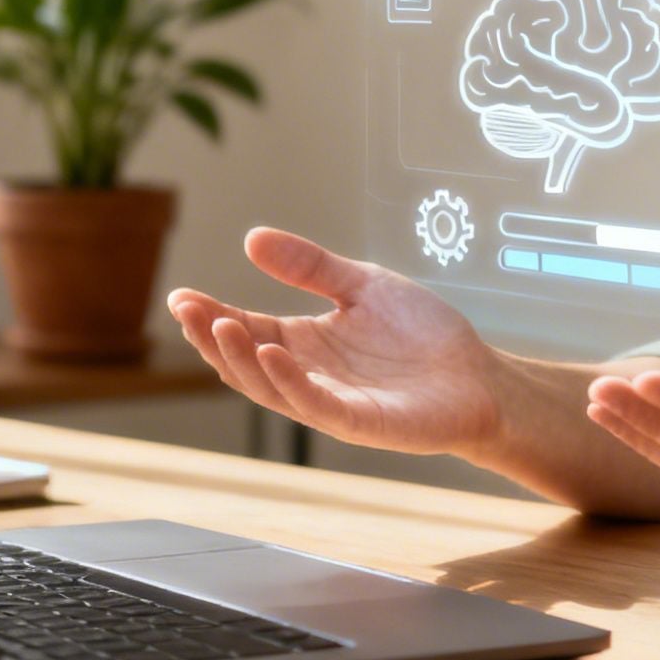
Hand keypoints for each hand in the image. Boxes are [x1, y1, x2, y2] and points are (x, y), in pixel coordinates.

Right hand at [168, 228, 506, 456]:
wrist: (478, 375)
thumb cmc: (422, 335)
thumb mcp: (362, 284)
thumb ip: (310, 267)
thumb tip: (253, 238)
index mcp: (304, 342)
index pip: (246, 327)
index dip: (212, 315)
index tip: (181, 297)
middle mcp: (309, 374)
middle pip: (246, 359)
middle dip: (213, 336)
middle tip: (187, 311)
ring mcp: (330, 401)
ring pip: (270, 386)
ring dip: (240, 359)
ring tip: (220, 326)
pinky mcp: (359, 421)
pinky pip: (314, 404)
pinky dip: (289, 381)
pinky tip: (270, 352)